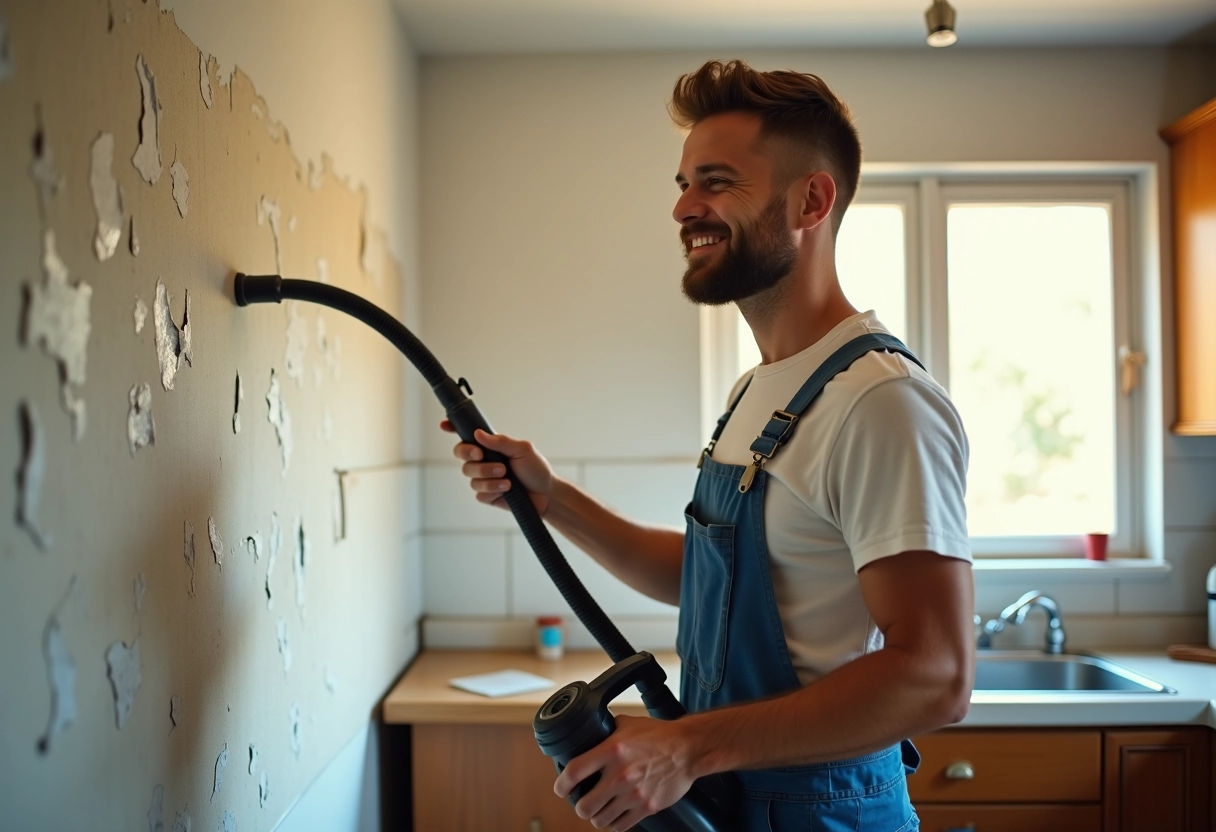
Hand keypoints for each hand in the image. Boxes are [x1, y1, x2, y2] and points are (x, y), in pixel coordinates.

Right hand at [439, 422, 554, 515]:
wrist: (545, 494)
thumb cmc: (536, 468)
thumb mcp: (522, 449)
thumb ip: (500, 441)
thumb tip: (478, 434)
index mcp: (490, 446)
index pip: (467, 435)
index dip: (452, 428)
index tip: (444, 425)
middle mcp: (483, 460)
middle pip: (460, 453)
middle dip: (468, 453)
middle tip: (481, 455)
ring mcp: (483, 478)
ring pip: (469, 474)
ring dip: (488, 475)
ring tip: (506, 477)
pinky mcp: (486, 495)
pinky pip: (478, 493)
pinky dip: (493, 490)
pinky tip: (507, 489)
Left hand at [554, 715, 699, 830]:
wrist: (688, 749)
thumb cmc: (659, 736)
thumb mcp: (627, 724)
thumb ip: (605, 731)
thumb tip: (589, 733)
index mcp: (612, 750)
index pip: (574, 772)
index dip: (561, 784)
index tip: (561, 788)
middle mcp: (620, 775)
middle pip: (584, 806)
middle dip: (579, 805)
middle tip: (582, 801)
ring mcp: (634, 794)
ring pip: (600, 820)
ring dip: (596, 816)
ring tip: (598, 809)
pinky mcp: (646, 807)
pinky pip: (620, 826)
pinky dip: (614, 823)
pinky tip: (614, 814)